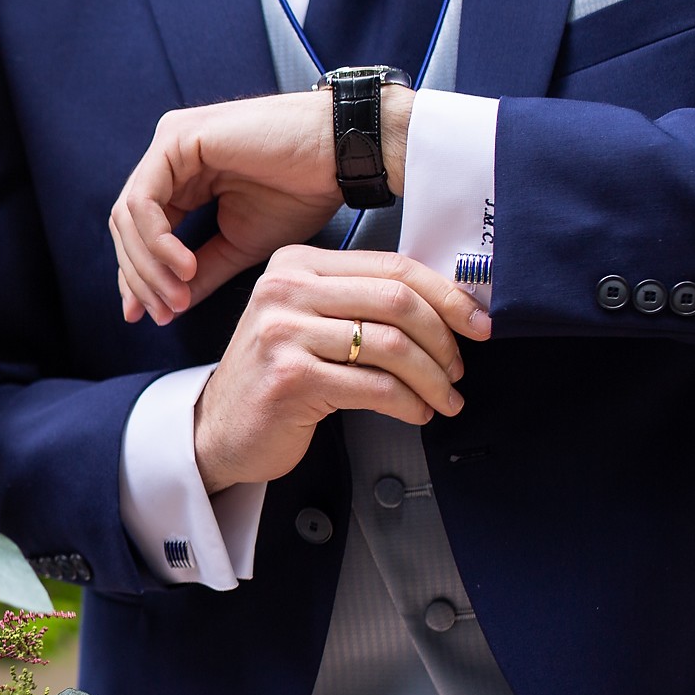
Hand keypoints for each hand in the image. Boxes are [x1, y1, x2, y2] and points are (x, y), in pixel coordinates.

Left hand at [110, 88, 412, 324]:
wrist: (342, 157)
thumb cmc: (303, 193)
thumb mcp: (239, 246)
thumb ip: (199, 273)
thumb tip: (167, 306)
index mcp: (183, 178)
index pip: (139, 233)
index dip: (136, 278)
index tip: (144, 316)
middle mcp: (170, 158)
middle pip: (126, 227)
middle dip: (139, 278)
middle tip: (163, 312)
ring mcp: (171, 144)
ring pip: (128, 216)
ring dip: (148, 265)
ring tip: (178, 295)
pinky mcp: (178, 138)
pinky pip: (144, 200)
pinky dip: (158, 241)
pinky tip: (183, 266)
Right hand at [192, 244, 489, 491]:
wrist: (218, 430)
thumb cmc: (273, 379)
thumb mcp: (309, 323)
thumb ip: (359, 303)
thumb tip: (446, 307)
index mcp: (296, 264)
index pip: (392, 267)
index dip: (446, 296)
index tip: (476, 323)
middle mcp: (284, 290)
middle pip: (397, 301)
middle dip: (444, 339)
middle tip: (458, 368)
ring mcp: (282, 333)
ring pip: (391, 345)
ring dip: (431, 378)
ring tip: (442, 397)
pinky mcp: (289, 378)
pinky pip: (374, 386)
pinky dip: (407, 403)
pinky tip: (415, 412)